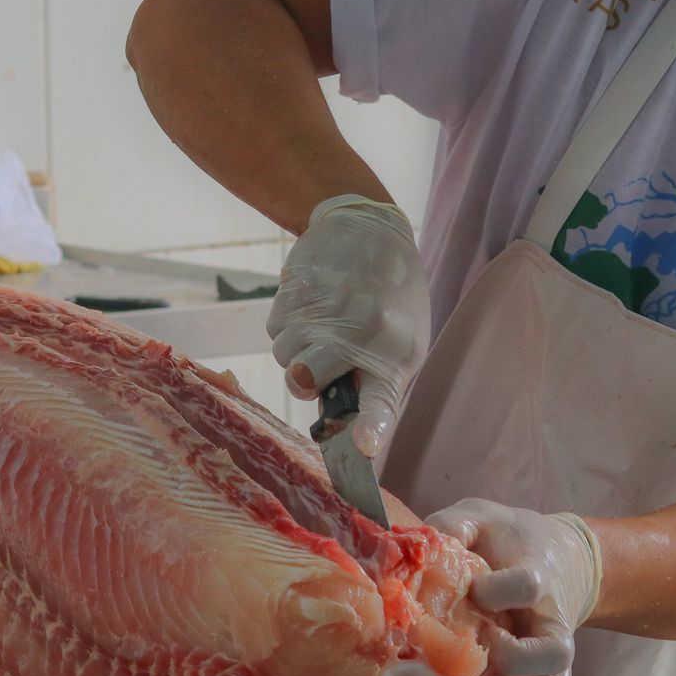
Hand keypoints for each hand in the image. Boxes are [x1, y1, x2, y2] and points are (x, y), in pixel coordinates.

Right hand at [267, 196, 429, 456]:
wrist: (368, 229)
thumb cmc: (390, 299)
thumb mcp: (401, 343)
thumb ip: (373, 385)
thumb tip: (339, 426)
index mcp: (395, 353)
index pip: (381, 400)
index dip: (369, 426)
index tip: (362, 445)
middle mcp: (360, 332)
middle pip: (302, 381)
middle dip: (303, 378)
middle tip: (320, 361)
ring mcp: (324, 309)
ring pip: (283, 356)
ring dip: (295, 349)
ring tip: (322, 323)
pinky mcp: (296, 288)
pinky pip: (273, 329)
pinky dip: (287, 325)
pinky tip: (311, 305)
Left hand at [428, 498, 602, 675]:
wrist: (558, 556)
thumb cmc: (510, 538)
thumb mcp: (482, 517)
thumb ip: (454, 524)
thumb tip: (417, 544)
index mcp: (538, 574)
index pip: (529, 586)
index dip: (500, 591)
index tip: (475, 588)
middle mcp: (551, 620)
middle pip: (555, 652)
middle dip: (515, 658)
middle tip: (483, 647)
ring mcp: (550, 653)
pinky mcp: (545, 675)